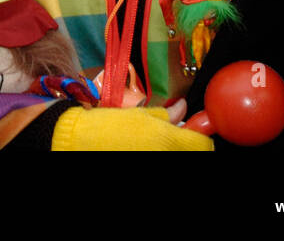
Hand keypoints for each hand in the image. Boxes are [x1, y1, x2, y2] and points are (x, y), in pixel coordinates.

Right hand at [52, 105, 213, 150]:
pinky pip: (163, 162)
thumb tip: (182, 106)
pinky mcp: (145, 176)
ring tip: (155, 144)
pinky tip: (147, 150)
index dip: (199, 136)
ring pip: (177, 159)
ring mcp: (155, 165)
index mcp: (168, 141)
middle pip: (192, 153)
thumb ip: (166, 114)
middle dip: (186, 145)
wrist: (80, 145)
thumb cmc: (107, 126)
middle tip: (173, 137)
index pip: (203, 144)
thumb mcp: (138, 115)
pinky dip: (159, 156)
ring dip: (173, 151)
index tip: (192, 131)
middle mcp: (166, 157)